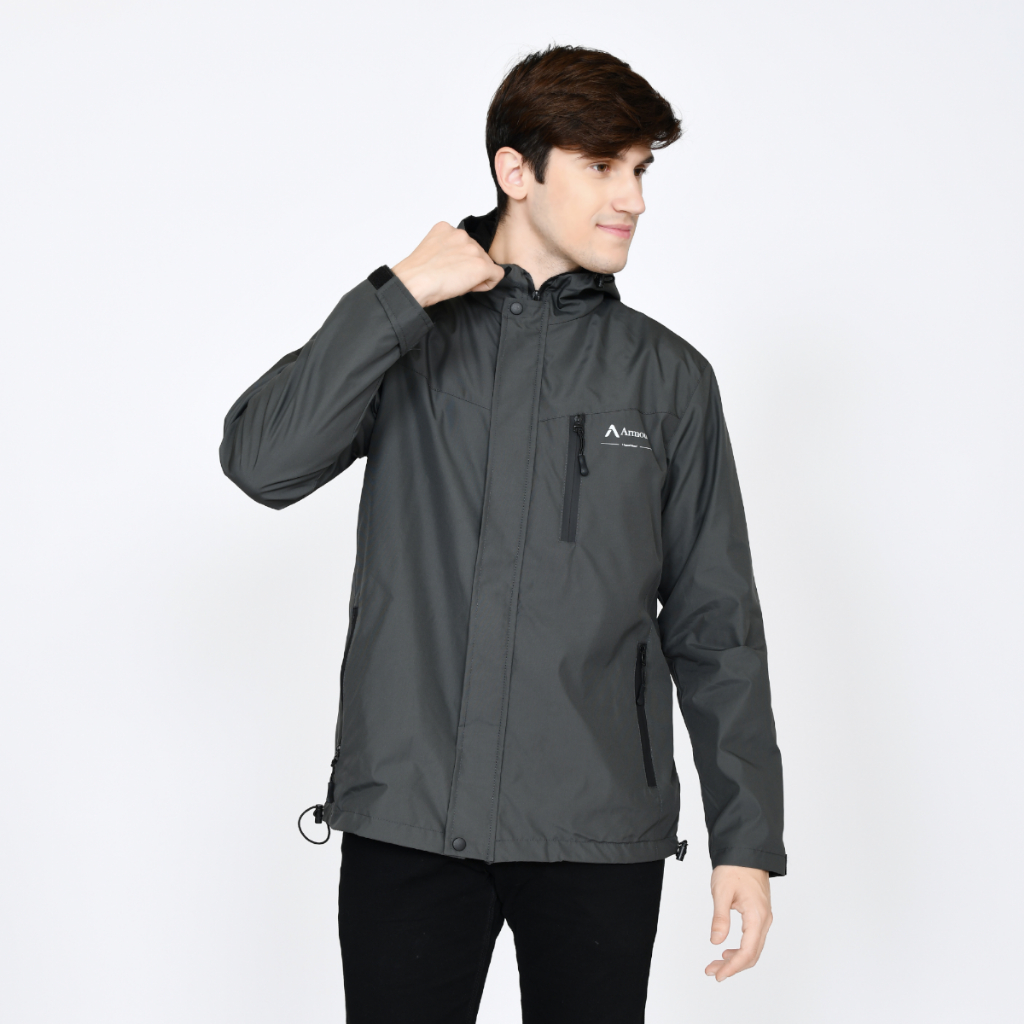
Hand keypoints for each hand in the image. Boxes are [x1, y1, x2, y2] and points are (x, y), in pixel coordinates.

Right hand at [392, 222, 504, 307]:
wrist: (414, 283)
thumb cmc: (417, 274)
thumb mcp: (431, 251)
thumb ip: (447, 249)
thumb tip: (460, 263)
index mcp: (446, 228)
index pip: (464, 244)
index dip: (459, 261)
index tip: (447, 269)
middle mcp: (462, 234)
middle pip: (477, 254)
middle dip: (469, 268)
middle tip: (451, 278)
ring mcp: (473, 248)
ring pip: (486, 264)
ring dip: (476, 276)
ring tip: (456, 282)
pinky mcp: (482, 265)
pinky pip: (496, 275)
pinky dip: (486, 284)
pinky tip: (469, 287)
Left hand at [705, 865, 771, 981]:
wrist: (746, 851)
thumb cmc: (735, 867)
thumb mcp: (721, 893)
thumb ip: (720, 919)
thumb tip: (716, 941)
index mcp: (757, 916)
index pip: (747, 952)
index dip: (732, 967)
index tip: (719, 974)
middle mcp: (764, 920)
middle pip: (752, 955)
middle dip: (733, 967)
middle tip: (713, 971)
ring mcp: (763, 918)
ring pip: (753, 948)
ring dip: (736, 959)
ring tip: (717, 963)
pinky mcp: (759, 914)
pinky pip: (753, 939)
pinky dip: (741, 949)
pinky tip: (727, 950)